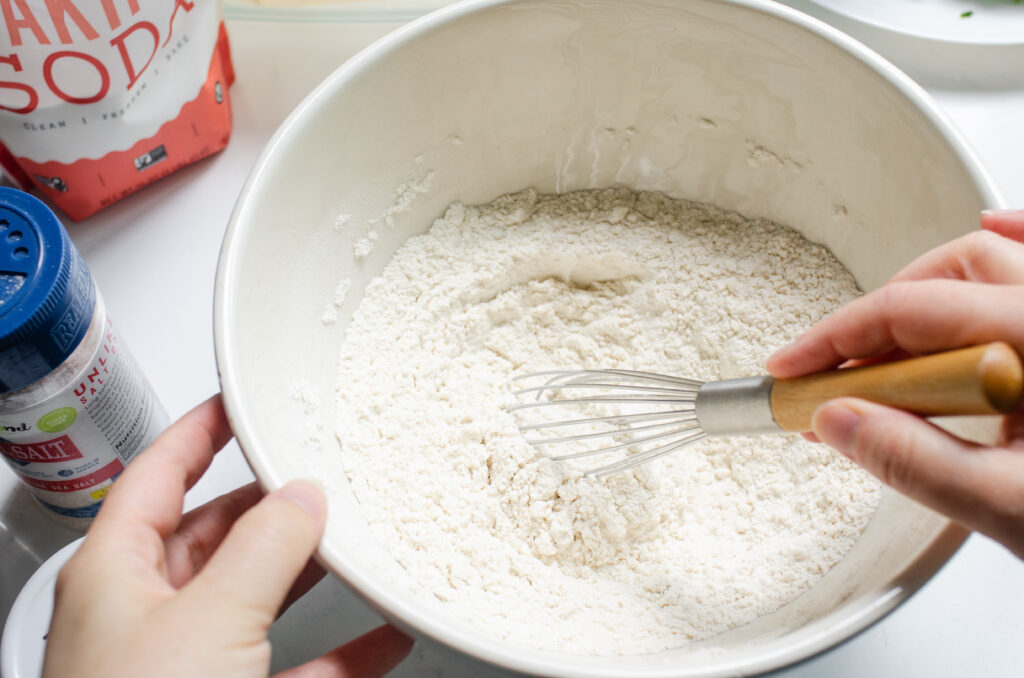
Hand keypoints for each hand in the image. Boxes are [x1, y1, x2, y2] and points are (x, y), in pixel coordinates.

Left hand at [42, 395, 412, 677]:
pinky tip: (385, 635)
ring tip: (364, 542)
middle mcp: (149, 618)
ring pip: (262, 601)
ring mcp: (192, 668)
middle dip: (274, 506)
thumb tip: (302, 498)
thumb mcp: (211, 618)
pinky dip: (344, 651)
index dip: (200, 432)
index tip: (242, 402)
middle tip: (324, 474)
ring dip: (315, 576)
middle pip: (218, 537)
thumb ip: (264, 548)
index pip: (157, 476)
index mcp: (117, 575)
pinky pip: (298, 668)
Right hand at [767, 209, 1023, 558]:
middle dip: (877, 318)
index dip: (837, 338)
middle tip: (835, 372)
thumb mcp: (1013, 511)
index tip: (793, 368)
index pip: (913, 314)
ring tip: (886, 336)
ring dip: (930, 284)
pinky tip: (994, 225)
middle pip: (951, 271)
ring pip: (995, 257)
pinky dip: (1014, 238)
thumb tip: (837, 422)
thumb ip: (916, 463)